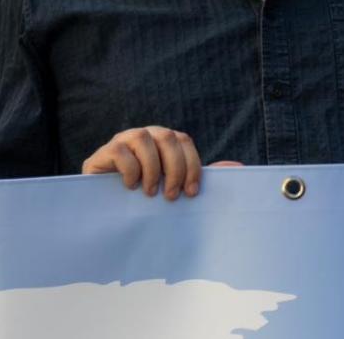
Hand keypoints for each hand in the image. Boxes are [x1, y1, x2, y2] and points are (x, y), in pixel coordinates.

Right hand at [81, 126, 200, 199]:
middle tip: (171, 196)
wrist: (107, 208)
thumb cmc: (145, 197)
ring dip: (152, 169)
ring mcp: (123, 140)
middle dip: (174, 169)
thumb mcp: (173, 187)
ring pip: (143, 138)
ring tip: (150, 193)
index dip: (191, 165)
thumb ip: (199, 176)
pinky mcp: (105, 152)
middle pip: (167, 137)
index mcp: (163, 141)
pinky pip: (120, 151)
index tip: (191, 193)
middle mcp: (145, 136)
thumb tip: (238, 166)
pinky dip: (130, 171)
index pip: (183, 140)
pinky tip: (130, 187)